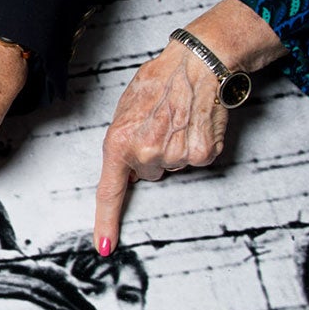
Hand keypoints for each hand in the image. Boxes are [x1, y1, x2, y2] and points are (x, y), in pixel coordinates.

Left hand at [93, 0, 284, 254]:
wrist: (197, 62)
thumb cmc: (160, 79)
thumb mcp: (127, 109)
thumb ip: (123, 140)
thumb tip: (124, 166)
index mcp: (119, 142)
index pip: (110, 191)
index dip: (106, 222)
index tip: (105, 247)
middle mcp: (146, 154)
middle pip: (148, 174)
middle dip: (151, 154)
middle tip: (159, 124)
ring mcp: (176, 157)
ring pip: (173, 167)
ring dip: (175, 148)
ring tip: (179, 119)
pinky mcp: (203, 154)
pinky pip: (196, 161)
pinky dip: (198, 146)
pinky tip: (196, 123)